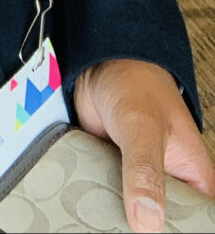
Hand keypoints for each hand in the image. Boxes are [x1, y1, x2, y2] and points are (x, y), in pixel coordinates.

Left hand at [75, 59, 214, 232]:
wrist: (100, 64)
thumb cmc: (134, 84)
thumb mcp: (143, 128)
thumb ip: (145, 171)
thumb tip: (147, 220)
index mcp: (195, 179)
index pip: (195, 224)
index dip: (175, 232)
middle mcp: (170, 184)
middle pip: (161, 226)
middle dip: (140, 228)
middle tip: (116, 228)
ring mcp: (140, 182)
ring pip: (132, 216)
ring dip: (115, 217)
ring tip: (99, 222)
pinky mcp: (114, 176)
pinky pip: (108, 200)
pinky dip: (98, 202)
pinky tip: (87, 206)